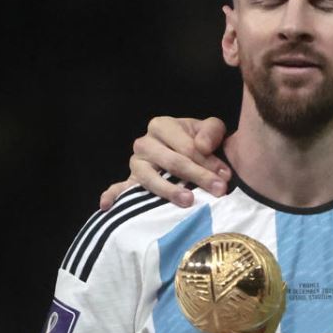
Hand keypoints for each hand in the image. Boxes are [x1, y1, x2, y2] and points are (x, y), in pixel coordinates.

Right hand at [97, 116, 231, 209]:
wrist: (189, 152)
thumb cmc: (199, 140)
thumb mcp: (210, 129)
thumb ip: (211, 132)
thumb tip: (202, 146)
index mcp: (162, 126)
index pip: (186, 146)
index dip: (208, 161)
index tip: (226, 176)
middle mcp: (144, 143)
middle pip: (172, 162)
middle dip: (198, 176)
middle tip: (218, 190)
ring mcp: (135, 163)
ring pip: (150, 178)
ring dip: (169, 190)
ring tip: (188, 201)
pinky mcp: (131, 180)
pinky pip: (119, 188)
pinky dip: (112, 196)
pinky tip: (107, 206)